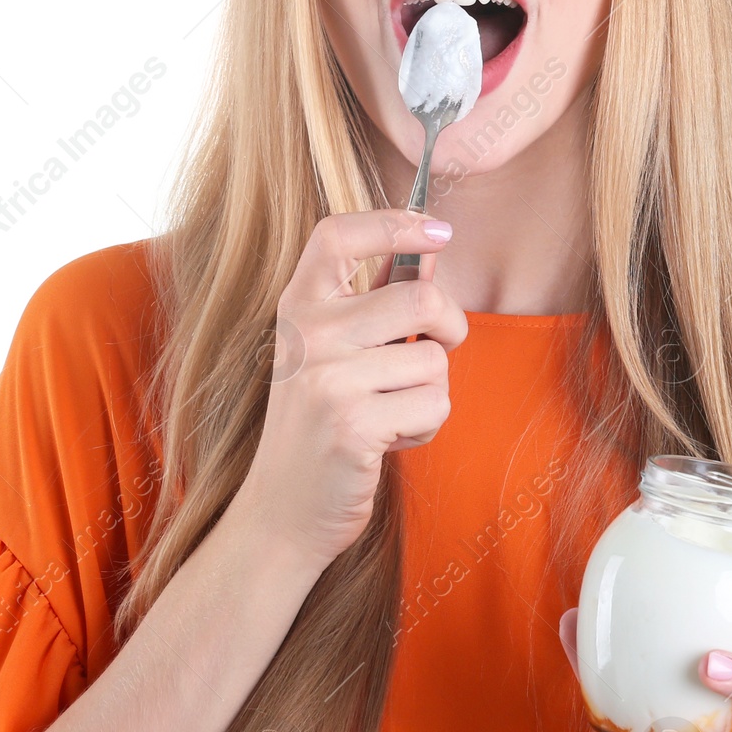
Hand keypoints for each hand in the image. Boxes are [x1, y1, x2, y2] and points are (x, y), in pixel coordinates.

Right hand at [237, 208, 467, 570]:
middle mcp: (307, 334)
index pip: (337, 234)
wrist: (283, 510)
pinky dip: (426, 426)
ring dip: (430, 390)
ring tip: (389, 410)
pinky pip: (434, 404)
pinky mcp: (353, 425)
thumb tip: (432, 252)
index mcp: (299, 306)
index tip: (438, 230)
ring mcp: (327, 380)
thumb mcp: (332, 351)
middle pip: (419, 298)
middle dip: (449, 326)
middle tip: (435, 348)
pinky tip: (389, 439)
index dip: (393, 222)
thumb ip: (375, 300)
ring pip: (434, 359)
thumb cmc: (320, 422)